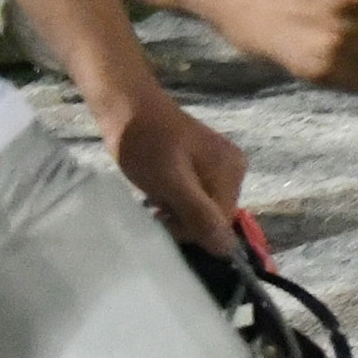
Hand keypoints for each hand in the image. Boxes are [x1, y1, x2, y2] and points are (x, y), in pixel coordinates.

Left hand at [100, 88, 249, 243]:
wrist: (124, 105)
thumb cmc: (145, 143)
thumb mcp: (172, 182)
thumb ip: (200, 215)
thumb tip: (228, 251)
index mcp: (233, 172)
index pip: (219, 226)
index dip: (189, 229)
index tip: (162, 215)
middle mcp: (233, 170)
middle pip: (212, 219)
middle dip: (182, 219)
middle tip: (156, 203)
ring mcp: (217, 166)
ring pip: (199, 210)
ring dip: (174, 211)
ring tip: (154, 194)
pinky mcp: (199, 165)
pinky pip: (192, 197)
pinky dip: (173, 200)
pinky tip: (157, 190)